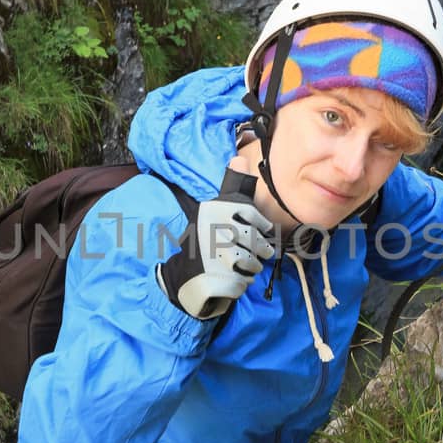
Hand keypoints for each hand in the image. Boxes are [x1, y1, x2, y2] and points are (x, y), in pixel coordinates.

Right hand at [157, 156, 276, 318]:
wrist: (181, 278)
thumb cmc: (204, 241)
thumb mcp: (215, 211)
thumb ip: (232, 187)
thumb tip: (238, 158)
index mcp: (213, 212)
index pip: (253, 217)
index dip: (260, 226)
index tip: (258, 231)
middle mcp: (211, 232)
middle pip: (257, 243)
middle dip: (258, 251)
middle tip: (248, 252)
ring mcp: (212, 258)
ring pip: (253, 264)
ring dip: (250, 268)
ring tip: (238, 266)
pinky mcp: (214, 281)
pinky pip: (243, 283)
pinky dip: (240, 285)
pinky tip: (230, 279)